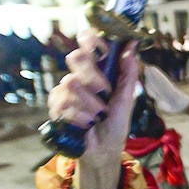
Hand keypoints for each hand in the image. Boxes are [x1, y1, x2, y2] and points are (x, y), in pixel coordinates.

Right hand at [48, 28, 139, 188]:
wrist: (104, 150)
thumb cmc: (115, 123)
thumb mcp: (126, 97)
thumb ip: (128, 71)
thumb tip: (132, 44)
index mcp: (98, 69)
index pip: (88, 41)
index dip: (91, 38)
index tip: (99, 46)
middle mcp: (79, 75)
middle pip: (76, 57)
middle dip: (93, 76)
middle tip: (105, 92)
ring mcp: (65, 90)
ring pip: (70, 84)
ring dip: (90, 105)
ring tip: (98, 116)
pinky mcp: (56, 107)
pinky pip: (64, 104)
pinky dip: (80, 117)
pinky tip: (86, 124)